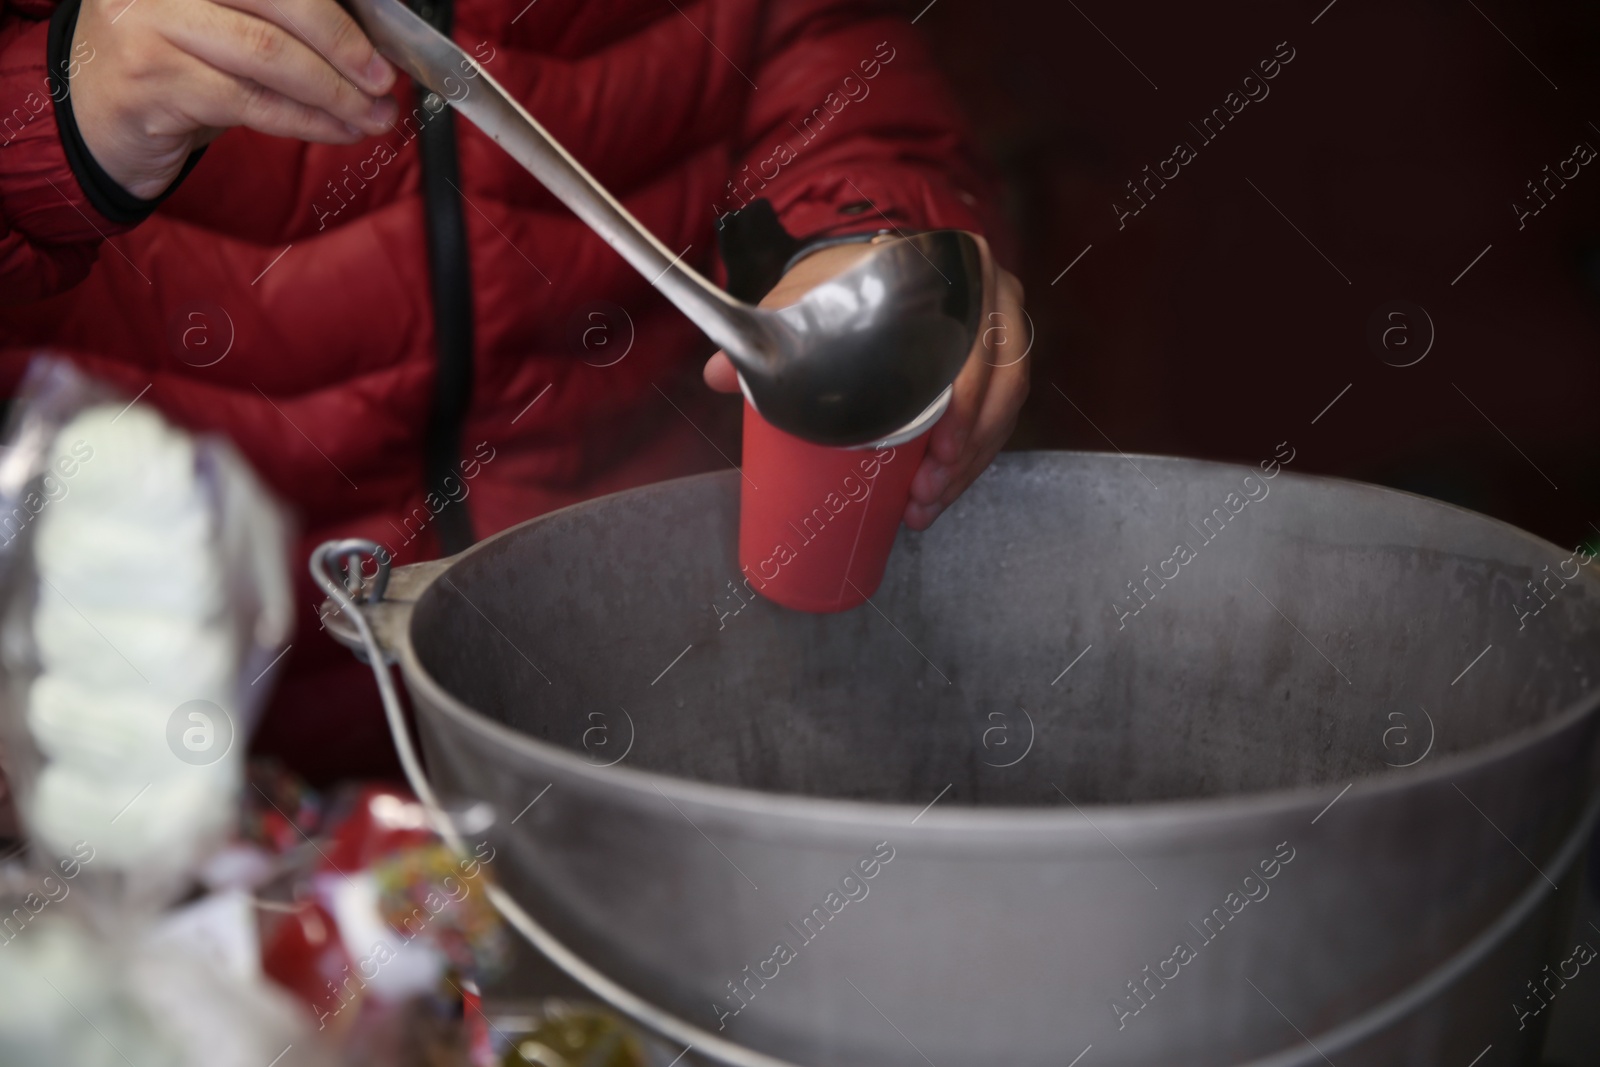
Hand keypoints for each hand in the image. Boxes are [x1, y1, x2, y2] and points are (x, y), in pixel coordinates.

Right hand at [69, 0, 399, 199]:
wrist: (99, 119)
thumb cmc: (176, 62)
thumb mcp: (225, 20)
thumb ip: (282, 15)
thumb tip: (369, 37)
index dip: (339, 3)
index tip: (386, 28)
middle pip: (280, 0)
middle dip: (344, 44)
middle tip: (382, 78)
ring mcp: (150, 22)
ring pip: (270, 55)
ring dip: (334, 92)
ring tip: (373, 115)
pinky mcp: (153, 80)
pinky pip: (253, 102)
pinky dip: (308, 120)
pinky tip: (339, 130)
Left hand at [703, 240, 1029, 529]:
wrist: (859, 264)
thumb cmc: (839, 281)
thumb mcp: (807, 297)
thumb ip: (766, 333)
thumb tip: (718, 374)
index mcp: (961, 268)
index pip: (983, 341)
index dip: (970, 403)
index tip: (939, 450)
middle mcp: (993, 297)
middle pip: (1000, 387)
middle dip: (966, 452)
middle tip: (926, 493)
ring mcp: (1002, 332)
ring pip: (1003, 410)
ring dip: (970, 464)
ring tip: (928, 503)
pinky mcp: (998, 365)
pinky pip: (1000, 417)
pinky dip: (974, 457)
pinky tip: (943, 489)